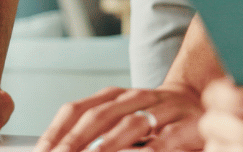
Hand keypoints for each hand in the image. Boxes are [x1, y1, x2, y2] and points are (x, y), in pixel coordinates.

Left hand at [33, 84, 204, 151]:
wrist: (200, 100)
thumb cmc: (154, 117)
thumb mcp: (123, 119)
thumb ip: (96, 132)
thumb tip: (58, 148)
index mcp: (114, 96)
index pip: (77, 109)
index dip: (57, 130)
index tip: (41, 151)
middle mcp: (136, 97)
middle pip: (99, 116)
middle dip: (75, 140)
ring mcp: (163, 108)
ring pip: (131, 124)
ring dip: (108, 144)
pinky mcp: (189, 124)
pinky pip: (167, 139)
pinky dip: (152, 150)